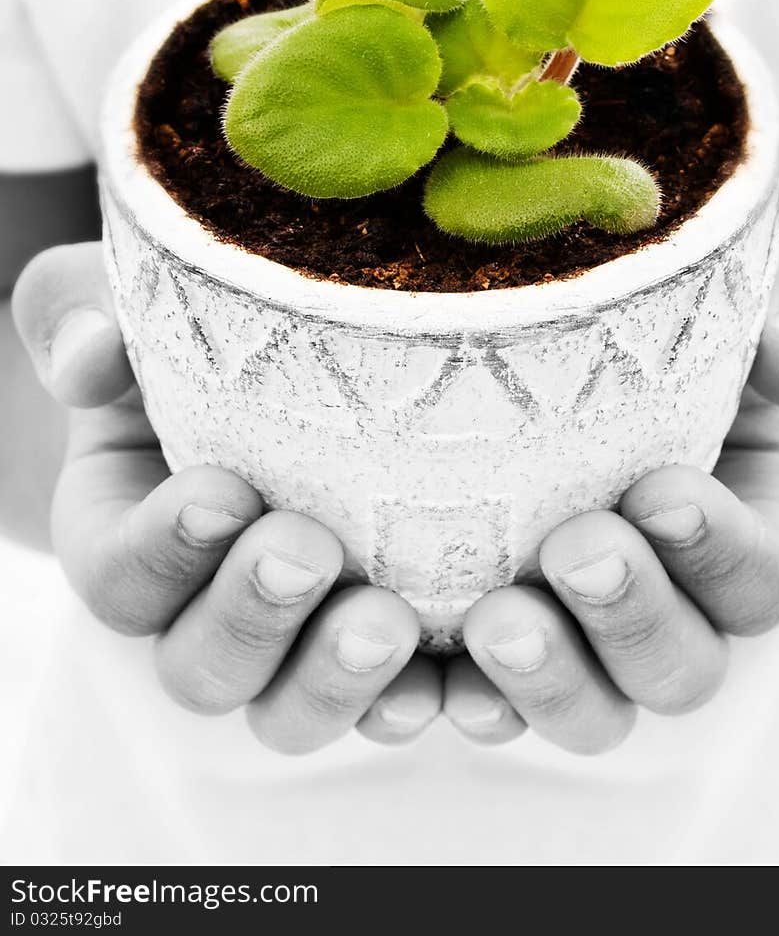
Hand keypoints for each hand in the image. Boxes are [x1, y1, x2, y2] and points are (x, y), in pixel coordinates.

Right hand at [12, 242, 440, 751]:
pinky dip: (425, 702)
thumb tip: (89, 352)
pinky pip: (395, 706)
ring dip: (335, 680)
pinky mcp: (381, 654)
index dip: (162, 548)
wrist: (287, 365)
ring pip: (290, 710)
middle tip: (307, 551)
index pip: (120, 575)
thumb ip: (81, 311)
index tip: (221, 489)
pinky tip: (464, 679)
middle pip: (203, 667)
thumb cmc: (197, 330)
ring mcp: (294, 645)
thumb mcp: (130, 300)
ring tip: (390, 621)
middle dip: (252, 617)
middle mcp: (203, 611)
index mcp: (128, 537)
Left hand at [445, 242, 778, 751]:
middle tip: (577, 550)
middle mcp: (677, 612)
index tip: (661, 488)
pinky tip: (418, 685)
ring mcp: (585, 645)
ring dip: (546, 681)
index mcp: (752, 537)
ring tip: (493, 622)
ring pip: (590, 709)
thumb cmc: (683, 333)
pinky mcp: (497, 655)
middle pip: (678, 666)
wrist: (590, 372)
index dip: (720, 547)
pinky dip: (455, 704)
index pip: (761, 575)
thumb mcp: (750, 301)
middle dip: (630, 617)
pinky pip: (484, 706)